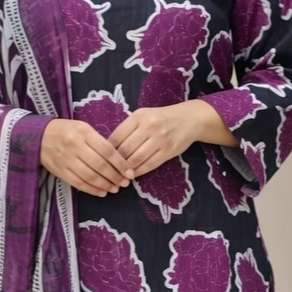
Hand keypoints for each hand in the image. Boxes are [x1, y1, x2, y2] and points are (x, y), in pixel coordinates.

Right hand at [40, 119, 134, 195]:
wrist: (38, 136)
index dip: (120, 163)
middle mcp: (74, 146)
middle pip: (100, 165)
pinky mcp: (60, 171)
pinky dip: (92, 190)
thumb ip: (99, 141)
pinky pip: (78, 183)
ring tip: (114, 188)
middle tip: (124, 183)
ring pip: (90, 176)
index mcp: (83, 132)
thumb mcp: (83, 128)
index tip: (129, 173)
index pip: (107, 150)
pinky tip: (101, 192)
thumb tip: (118, 160)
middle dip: (115, 177)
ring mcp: (66, 160)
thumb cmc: (66, 131)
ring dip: (105, 185)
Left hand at [108, 102, 235, 177]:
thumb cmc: (161, 118)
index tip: (102, 159)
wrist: (189, 119)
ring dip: (126, 170)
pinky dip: (138, 172)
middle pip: (125, 150)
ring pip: (136, 159)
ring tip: (119, 176)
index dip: (107, 151)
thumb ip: (128, 129)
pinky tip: (133, 175)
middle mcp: (149, 126)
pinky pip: (149, 165)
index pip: (116, 136)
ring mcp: (160, 139)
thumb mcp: (143, 116)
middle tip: (108, 172)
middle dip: (114, 164)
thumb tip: (108, 148)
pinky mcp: (168, 151)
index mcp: (139, 116)